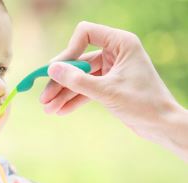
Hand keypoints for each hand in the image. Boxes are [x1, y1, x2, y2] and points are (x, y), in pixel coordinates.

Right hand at [40, 21, 182, 144]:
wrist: (162, 125)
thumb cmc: (142, 104)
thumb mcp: (106, 92)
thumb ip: (77, 80)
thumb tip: (51, 69)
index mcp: (121, 43)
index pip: (85, 34)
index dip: (69, 51)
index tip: (57, 71)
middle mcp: (115, 52)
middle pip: (77, 61)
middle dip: (60, 81)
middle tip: (44, 99)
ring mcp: (111, 69)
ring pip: (79, 77)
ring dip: (63, 93)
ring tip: (48, 109)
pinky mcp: (109, 85)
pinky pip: (86, 88)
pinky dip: (73, 99)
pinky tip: (60, 111)